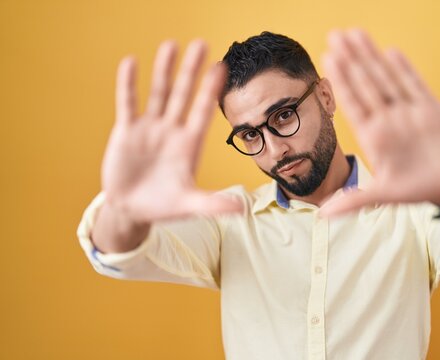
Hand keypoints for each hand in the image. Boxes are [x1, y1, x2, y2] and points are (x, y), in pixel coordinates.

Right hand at [101, 40, 242, 222]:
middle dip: (191, 71)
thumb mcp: (188, 205)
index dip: (211, 91)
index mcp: (189, 144)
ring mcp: (150, 128)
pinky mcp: (126, 131)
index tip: (221, 67)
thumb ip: (212, 205)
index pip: (203, 112)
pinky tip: (131, 63)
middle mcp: (172, 131)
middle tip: (201, 44)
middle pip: (183, 95)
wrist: (132, 209)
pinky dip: (128, 85)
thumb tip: (239, 209)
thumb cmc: (163, 206)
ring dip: (163, 70)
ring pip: (158, 94)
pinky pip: (128, 104)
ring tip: (171, 44)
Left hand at [320, 29, 439, 216]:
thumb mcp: (384, 196)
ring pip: (386, 79)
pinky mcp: (430, 109)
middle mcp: (388, 120)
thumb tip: (322, 215)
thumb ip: (355, 201)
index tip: (327, 60)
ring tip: (356, 34)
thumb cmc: (417, 189)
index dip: (341, 81)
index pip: (353, 103)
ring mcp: (408, 112)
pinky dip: (404, 70)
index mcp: (374, 136)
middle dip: (351, 60)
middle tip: (335, 35)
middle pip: (365, 84)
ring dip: (372, 57)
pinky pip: (415, 85)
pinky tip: (390, 52)